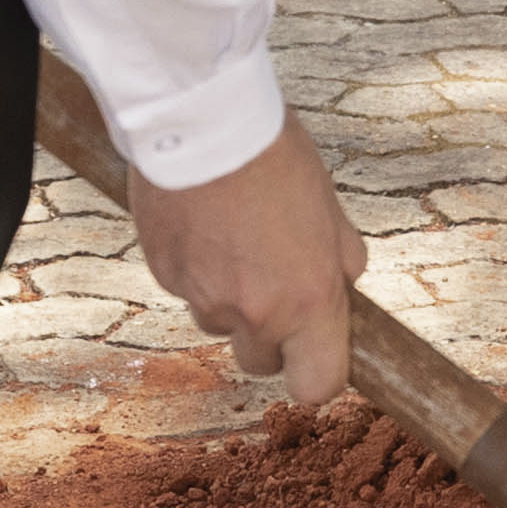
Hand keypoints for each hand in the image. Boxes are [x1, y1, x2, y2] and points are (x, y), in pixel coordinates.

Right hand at [123, 117, 365, 403]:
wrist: (202, 122)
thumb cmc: (273, 157)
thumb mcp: (330, 208)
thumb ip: (339, 260)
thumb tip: (342, 284)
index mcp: (308, 300)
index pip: (317, 385)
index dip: (316, 372)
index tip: (316, 352)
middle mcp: (255, 312)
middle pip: (259, 362)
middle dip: (268, 336)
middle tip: (273, 284)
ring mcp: (203, 298)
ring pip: (217, 322)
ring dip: (227, 298)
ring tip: (233, 237)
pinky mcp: (164, 275)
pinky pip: (185, 289)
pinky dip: (195, 268)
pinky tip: (203, 222)